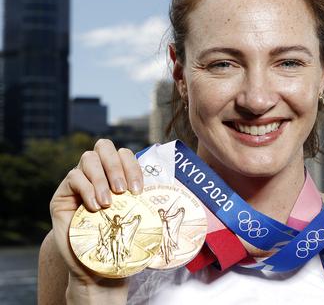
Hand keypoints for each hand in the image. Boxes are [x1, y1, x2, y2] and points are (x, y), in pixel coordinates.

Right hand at [49, 139, 143, 284]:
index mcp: (117, 175)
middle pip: (104, 146)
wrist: (96, 267)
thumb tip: (171, 191)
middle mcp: (97, 173)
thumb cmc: (120, 241)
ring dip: (102, 179)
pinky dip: (87, 189)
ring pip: (88, 159)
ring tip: (108, 203)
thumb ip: (145, 199)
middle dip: (116, 166)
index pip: (124, 154)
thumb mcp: (137, 217)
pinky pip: (73, 177)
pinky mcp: (62, 194)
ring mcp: (79, 182)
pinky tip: (95, 208)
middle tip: (122, 191)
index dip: (132, 166)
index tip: (138, 190)